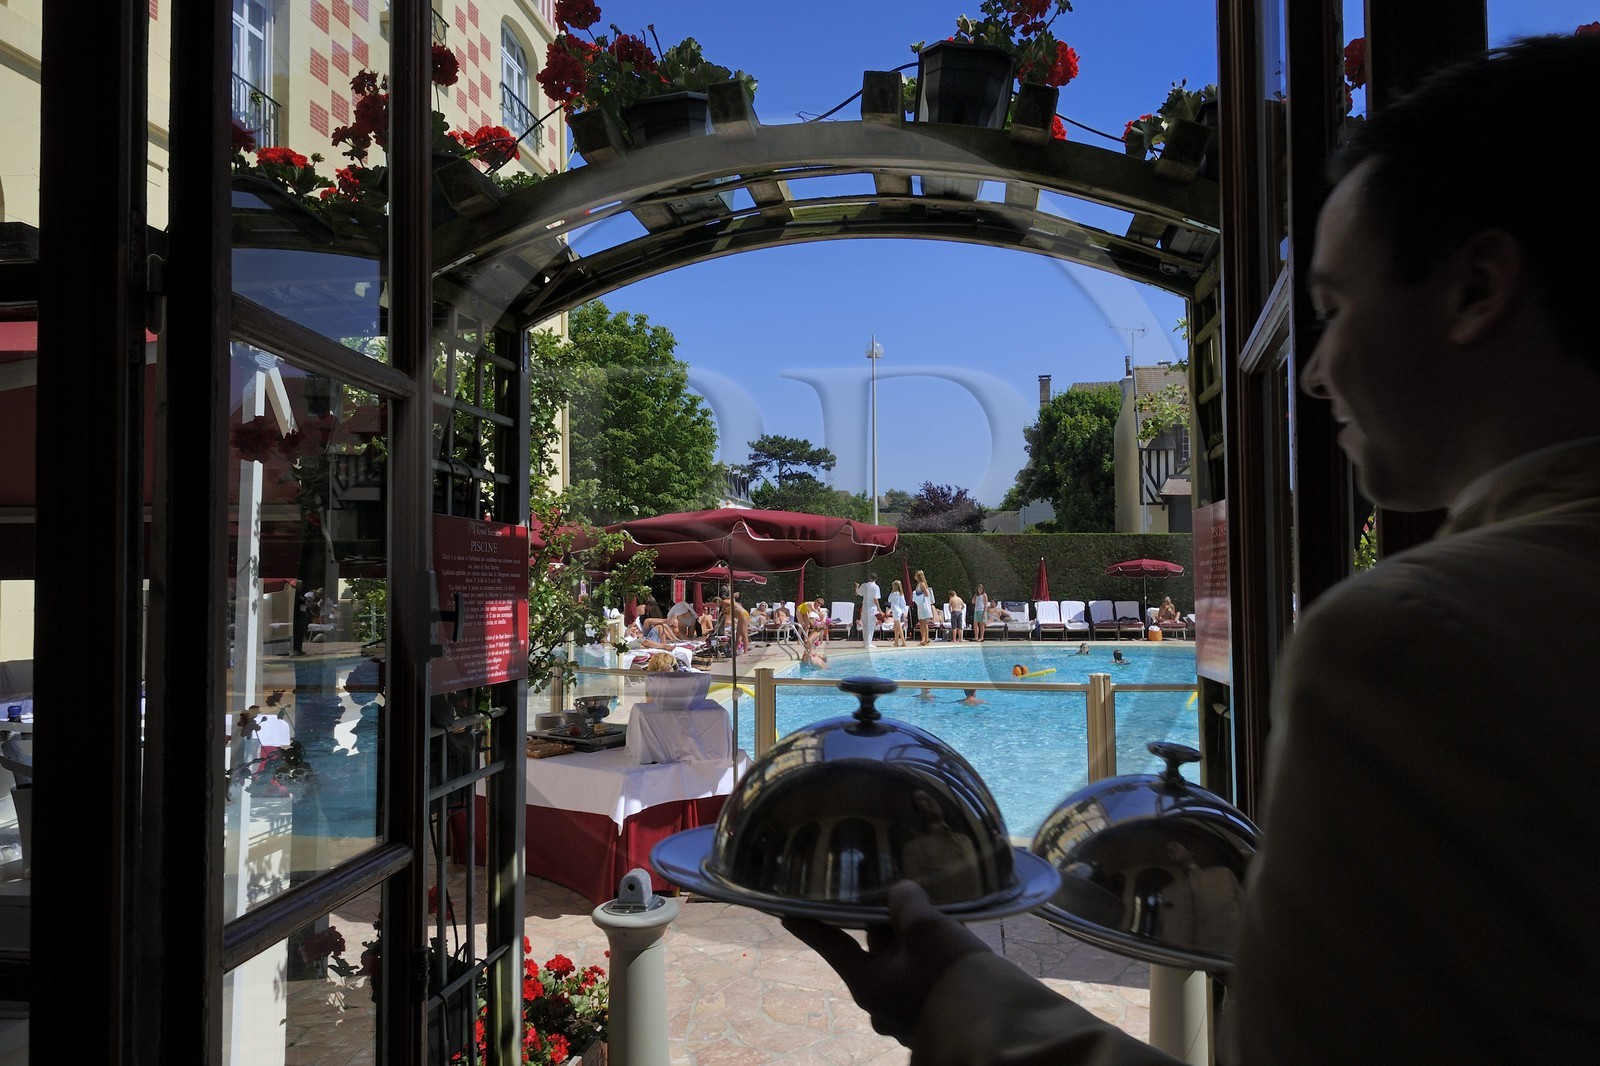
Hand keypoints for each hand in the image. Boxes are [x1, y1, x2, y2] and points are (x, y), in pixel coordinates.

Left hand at [782, 881, 989, 1042]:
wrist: (999, 1030)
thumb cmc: (951, 978)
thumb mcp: (926, 928)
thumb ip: (905, 903)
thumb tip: (900, 893)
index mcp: (867, 984)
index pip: (830, 944)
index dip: (810, 924)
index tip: (785, 911)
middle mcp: (880, 1004)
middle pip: (871, 951)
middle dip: (881, 924)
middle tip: (892, 894)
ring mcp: (906, 1016)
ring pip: (900, 965)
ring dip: (909, 942)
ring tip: (928, 913)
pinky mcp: (933, 1019)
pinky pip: (921, 980)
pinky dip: (928, 959)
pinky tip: (949, 943)